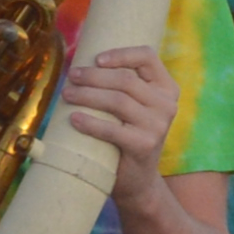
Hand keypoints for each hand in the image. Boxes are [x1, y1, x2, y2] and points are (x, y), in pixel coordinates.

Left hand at [56, 43, 176, 181]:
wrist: (137, 178)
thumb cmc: (126, 134)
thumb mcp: (132, 106)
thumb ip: (120, 86)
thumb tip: (79, 64)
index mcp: (166, 88)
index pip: (147, 57)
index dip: (120, 54)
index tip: (96, 59)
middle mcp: (166, 104)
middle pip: (126, 80)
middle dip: (93, 76)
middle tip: (71, 76)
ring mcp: (158, 125)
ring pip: (117, 101)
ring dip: (87, 95)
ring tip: (66, 94)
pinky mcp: (144, 145)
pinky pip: (112, 129)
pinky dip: (89, 123)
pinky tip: (72, 118)